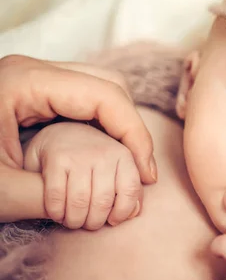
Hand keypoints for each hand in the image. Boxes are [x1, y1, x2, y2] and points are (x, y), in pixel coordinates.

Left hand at [0, 54, 155, 183]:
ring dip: (118, 127)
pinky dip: (99, 129)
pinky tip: (102, 156)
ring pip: (99, 91)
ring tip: (125, 163)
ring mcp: (35, 81)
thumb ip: (50, 197)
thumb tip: (97, 207)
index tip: (146, 172)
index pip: (106, 95)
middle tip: (139, 167)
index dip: (136, 133)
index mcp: (26, 82)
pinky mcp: (33, 95)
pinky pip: (81, 104)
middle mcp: (34, 72)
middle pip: (110, 86)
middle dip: (132, 127)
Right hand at [23, 122, 141, 229]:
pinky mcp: (56, 159)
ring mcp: (79, 155)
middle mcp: (104, 154)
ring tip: (74, 221)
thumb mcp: (117, 167)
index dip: (122, 212)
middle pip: (103, 201)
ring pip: (80, 202)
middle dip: (95, 221)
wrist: (60, 133)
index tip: (113, 221)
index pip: (131, 190)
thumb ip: (129, 187)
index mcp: (124, 156)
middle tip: (89, 224)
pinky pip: (57, 196)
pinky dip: (56, 212)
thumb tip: (135, 212)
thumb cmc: (93, 159)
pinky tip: (57, 214)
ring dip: (75, 220)